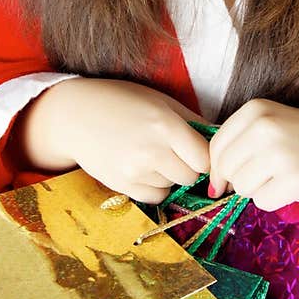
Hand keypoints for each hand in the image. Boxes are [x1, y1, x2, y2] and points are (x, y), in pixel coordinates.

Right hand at [19, 78, 209, 203]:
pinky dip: (156, 187)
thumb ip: (193, 122)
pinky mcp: (122, 186)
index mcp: (165, 125)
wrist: (74, 115)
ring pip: (174, 186)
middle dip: (190, 167)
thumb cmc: (122, 101)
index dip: (206, 156)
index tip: (199, 150)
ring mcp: (135, 171)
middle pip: (192, 176)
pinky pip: (156, 197)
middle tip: (175, 151)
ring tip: (152, 155)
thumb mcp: (160, 101)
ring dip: (171, 176)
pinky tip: (143, 168)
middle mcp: (151, 151)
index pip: (205, 158)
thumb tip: (223, 141)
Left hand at [208, 98, 298, 209]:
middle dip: (242, 180)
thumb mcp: (276, 125)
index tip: (225, 180)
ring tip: (285, 178)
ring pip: (242, 188)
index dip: (218, 169)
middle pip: (226, 170)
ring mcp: (279, 152)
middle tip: (270, 176)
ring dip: (260, 191)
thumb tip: (211, 180)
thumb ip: (242, 142)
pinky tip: (296, 187)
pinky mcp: (294, 178)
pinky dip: (276, 201)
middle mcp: (264, 127)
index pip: (216, 147)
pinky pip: (263, 202)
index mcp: (256, 109)